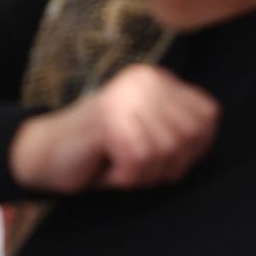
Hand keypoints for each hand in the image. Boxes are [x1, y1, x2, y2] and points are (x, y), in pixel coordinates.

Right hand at [9, 64, 218, 195]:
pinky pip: (139, 159)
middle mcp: (145, 80)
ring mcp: (126, 96)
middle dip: (169, 167)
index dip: (195, 149)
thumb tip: (208, 132)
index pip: (208, 116)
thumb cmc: (103, 151)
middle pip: (189, 136)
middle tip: (139, 170)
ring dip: (144, 174)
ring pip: (165, 150)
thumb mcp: (149, 132)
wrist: (47, 152)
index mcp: (158, 79)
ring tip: (122, 168)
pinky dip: (126, 177)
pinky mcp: (109, 117)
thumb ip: (180, 128)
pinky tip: (110, 171)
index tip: (164, 161)